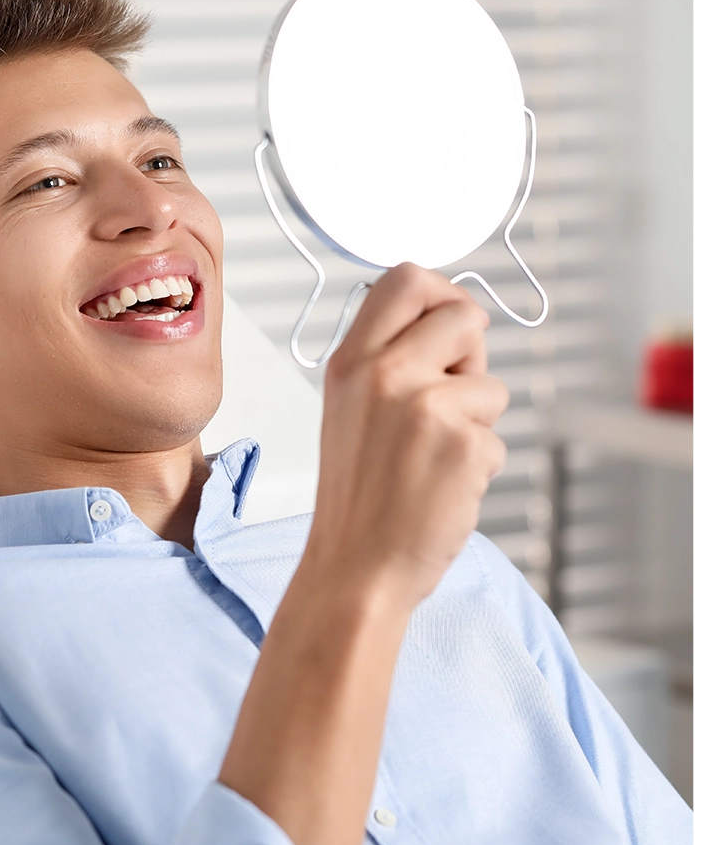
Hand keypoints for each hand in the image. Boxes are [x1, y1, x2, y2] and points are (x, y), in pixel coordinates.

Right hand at [303, 262, 509, 609]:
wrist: (357, 565)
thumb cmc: (357, 497)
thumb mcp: (348, 409)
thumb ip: (387, 359)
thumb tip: (449, 323)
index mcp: (351, 361)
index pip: (405, 279)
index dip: (440, 292)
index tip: (449, 316)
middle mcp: (384, 373)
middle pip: (462, 314)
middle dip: (471, 353)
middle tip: (450, 395)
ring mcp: (425, 405)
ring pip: (490, 383)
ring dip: (477, 419)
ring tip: (434, 454)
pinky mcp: (463, 442)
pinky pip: (496, 436)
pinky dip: (479, 463)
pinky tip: (443, 485)